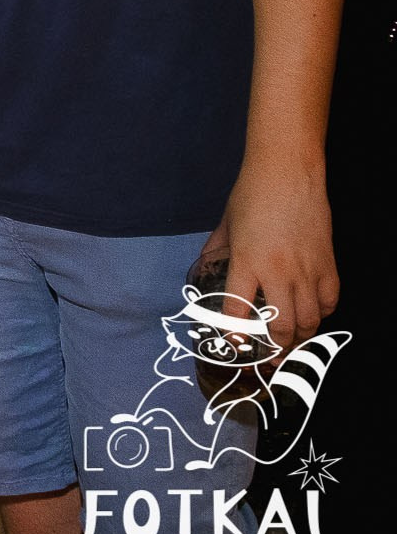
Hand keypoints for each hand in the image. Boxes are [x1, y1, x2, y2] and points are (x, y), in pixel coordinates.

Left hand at [203, 153, 337, 349]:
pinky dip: (322, 314)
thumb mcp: (225, 225)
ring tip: (290, 345)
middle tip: (269, 359)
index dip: (236, 336)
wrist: (288, 174)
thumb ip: (216, 252)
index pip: (239, 311)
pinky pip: (330, 301)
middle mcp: (278, 272)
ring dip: (299, 337)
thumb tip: (205, 270)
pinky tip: (312, 315)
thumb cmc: (251, 195)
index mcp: (247, 263)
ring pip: (309, 321)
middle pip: (282, 326)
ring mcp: (307, 270)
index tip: (234, 348)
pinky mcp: (329, 264)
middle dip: (275, 349)